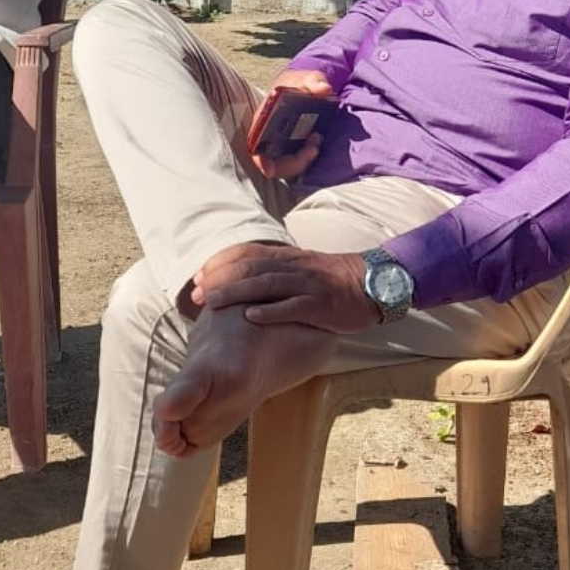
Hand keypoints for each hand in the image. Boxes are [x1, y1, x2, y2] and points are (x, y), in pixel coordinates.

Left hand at [191, 242, 377, 332]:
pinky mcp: (320, 305)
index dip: (220, 262)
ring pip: (266, 284)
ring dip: (236, 292)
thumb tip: (240, 280)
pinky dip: (271, 312)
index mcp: (286, 257)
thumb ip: (274, 270)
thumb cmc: (332, 281)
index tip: (198, 276)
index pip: (246, 252)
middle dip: (220, 279)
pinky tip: (250, 317)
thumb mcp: (301, 267)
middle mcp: (293, 267)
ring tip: (212, 303)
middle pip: (250, 266)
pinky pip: (293, 307)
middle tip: (196, 294)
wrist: (372, 283)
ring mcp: (307, 285)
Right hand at [250, 68, 334, 179]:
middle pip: (274, 163)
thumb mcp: (306, 78)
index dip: (260, 161)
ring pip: (288, 165)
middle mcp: (268, 136)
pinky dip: (308, 156)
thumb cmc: (298, 84)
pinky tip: (317, 142)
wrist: (303, 87)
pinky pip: (298, 161)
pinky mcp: (293, 149)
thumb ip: (314, 81)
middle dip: (295, 161)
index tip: (270, 170)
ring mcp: (280, 145)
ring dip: (303, 159)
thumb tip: (323, 89)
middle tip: (314, 148)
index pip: (255, 146)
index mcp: (262, 120)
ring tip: (317, 139)